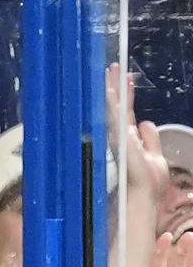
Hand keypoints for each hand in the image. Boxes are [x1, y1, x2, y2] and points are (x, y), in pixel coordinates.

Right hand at [106, 63, 168, 205]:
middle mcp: (121, 139)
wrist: (142, 200)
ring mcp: (118, 141)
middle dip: (117, 87)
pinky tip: (111, 90)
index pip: (126, 115)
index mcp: (129, 143)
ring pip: (113, 110)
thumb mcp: (156, 158)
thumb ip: (151, 140)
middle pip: (118, 109)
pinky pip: (114, 119)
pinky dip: (111, 104)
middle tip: (114, 66)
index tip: (127, 78)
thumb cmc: (147, 187)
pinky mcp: (119, 142)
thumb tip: (146, 123)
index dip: (127, 97)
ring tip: (110, 71)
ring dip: (111, 90)